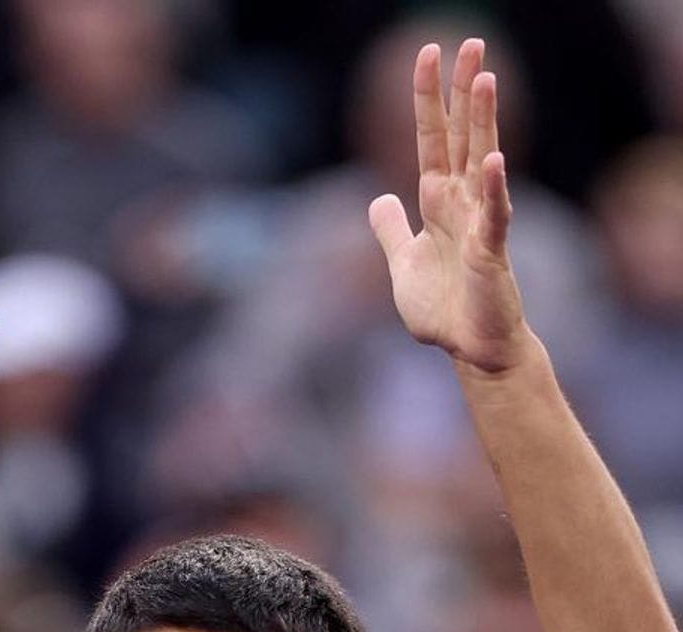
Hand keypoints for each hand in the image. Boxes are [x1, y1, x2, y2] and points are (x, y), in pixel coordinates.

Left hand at [369, 40, 529, 371]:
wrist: (469, 348)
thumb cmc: (443, 309)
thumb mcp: (403, 264)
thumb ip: (392, 230)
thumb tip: (379, 198)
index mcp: (437, 203)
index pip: (431, 140)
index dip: (427, 100)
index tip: (427, 55)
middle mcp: (462, 204)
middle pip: (461, 136)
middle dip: (463, 91)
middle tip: (470, 42)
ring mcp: (480, 224)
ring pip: (482, 162)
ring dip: (483, 122)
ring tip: (486, 78)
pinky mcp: (491, 252)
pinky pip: (493, 216)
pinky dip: (492, 190)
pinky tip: (493, 161)